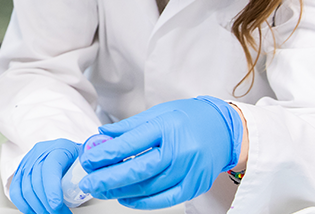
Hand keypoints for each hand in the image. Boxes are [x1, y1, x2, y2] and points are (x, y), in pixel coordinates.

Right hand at [8, 138, 78, 213]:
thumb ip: (85, 173)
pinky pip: (15, 191)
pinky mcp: (20, 171)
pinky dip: (24, 205)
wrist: (66, 151)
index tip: (57, 205)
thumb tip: (88, 187)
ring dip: (38, 207)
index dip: (52, 188)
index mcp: (59, 148)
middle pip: (36, 181)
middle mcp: (40, 153)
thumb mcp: (85, 162)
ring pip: (25, 188)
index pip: (50, 168)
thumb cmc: (77, 159)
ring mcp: (28, 161)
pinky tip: (35, 211)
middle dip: (47, 204)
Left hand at [78, 95, 243, 208]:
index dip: (106, 154)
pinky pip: (164, 199)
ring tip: (101, 190)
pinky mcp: (194, 186)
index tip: (88, 160)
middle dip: (108, 178)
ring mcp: (189, 170)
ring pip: (148, 187)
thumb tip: (102, 135)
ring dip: (120, 191)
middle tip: (89, 182)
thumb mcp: (158, 113)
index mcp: (167, 127)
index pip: (131, 143)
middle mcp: (180, 150)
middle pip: (138, 169)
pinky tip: (125, 197)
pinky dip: (142, 201)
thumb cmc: (190, 118)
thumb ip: (129, 126)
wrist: (226, 130)